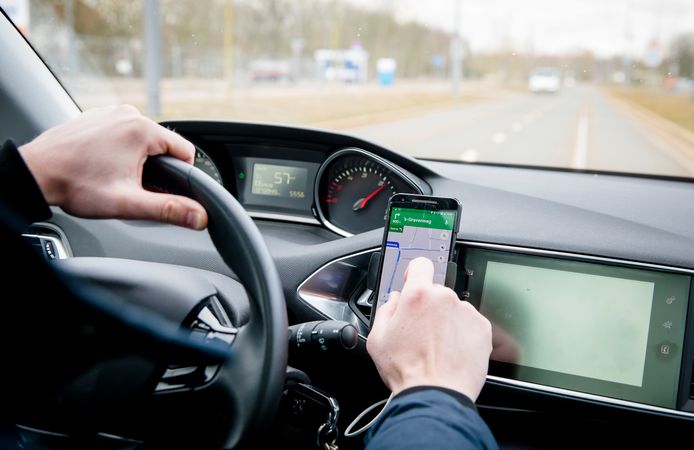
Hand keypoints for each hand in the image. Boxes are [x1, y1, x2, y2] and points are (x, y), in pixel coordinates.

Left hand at [20, 105, 207, 229]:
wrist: (34, 173)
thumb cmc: (75, 185)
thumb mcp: (128, 203)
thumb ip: (168, 210)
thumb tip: (199, 216)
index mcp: (142, 129)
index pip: (186, 151)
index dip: (181, 175)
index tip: (161, 190)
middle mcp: (128, 114)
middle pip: (163, 146)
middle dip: (155, 169)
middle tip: (130, 186)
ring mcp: (110, 112)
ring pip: (142, 140)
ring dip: (136, 160)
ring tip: (112, 176)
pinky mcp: (96, 116)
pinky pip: (122, 133)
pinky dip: (118, 150)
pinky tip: (101, 165)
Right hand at [367, 257, 491, 400]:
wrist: (436, 394)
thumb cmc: (408, 371)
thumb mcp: (378, 338)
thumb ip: (385, 310)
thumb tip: (395, 301)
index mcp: (418, 295)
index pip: (420, 264)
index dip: (415, 272)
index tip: (414, 281)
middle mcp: (445, 298)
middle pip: (436, 292)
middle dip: (429, 307)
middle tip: (420, 332)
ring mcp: (466, 312)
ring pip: (453, 309)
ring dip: (446, 321)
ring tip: (437, 347)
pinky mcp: (482, 328)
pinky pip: (469, 323)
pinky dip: (462, 334)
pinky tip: (451, 351)